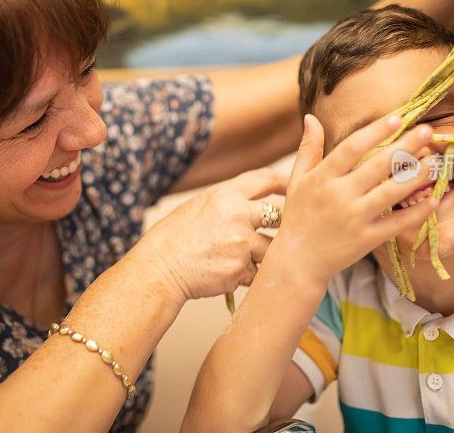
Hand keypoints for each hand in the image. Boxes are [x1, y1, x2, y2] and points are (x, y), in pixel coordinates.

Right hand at [137, 168, 285, 301]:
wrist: (158, 270)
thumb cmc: (174, 238)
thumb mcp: (200, 204)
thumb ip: (230, 199)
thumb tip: (258, 197)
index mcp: (225, 193)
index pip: (267, 179)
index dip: (286, 183)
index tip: (296, 189)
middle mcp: (236, 214)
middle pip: (282, 213)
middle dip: (287, 223)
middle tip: (288, 231)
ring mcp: (240, 244)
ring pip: (273, 247)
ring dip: (266, 254)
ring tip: (245, 258)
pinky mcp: (240, 270)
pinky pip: (258, 272)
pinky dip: (250, 275)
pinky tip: (229, 273)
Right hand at [270, 114, 438, 284]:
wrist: (298, 260)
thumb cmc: (299, 216)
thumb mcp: (297, 180)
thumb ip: (308, 149)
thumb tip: (311, 117)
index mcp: (321, 178)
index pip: (351, 148)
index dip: (374, 131)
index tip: (397, 118)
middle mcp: (338, 196)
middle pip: (377, 166)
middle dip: (405, 146)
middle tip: (427, 130)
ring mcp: (353, 218)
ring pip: (391, 193)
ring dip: (416, 176)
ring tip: (434, 162)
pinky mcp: (365, 240)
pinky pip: (396, 224)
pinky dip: (416, 213)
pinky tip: (433, 199)